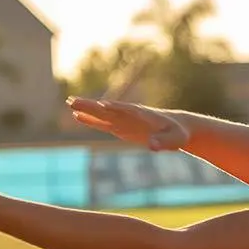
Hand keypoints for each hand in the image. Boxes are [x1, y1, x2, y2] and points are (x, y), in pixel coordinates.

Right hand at [66, 98, 188, 150]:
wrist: (178, 128)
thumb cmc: (178, 133)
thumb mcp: (175, 139)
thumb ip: (164, 142)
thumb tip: (152, 147)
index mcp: (143, 115)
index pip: (126, 110)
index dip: (114, 108)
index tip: (101, 105)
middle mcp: (130, 115)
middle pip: (108, 109)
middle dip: (92, 106)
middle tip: (72, 101)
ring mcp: (124, 121)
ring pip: (102, 115)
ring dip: (87, 110)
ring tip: (69, 104)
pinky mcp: (122, 128)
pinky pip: (103, 123)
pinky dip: (91, 120)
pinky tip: (79, 117)